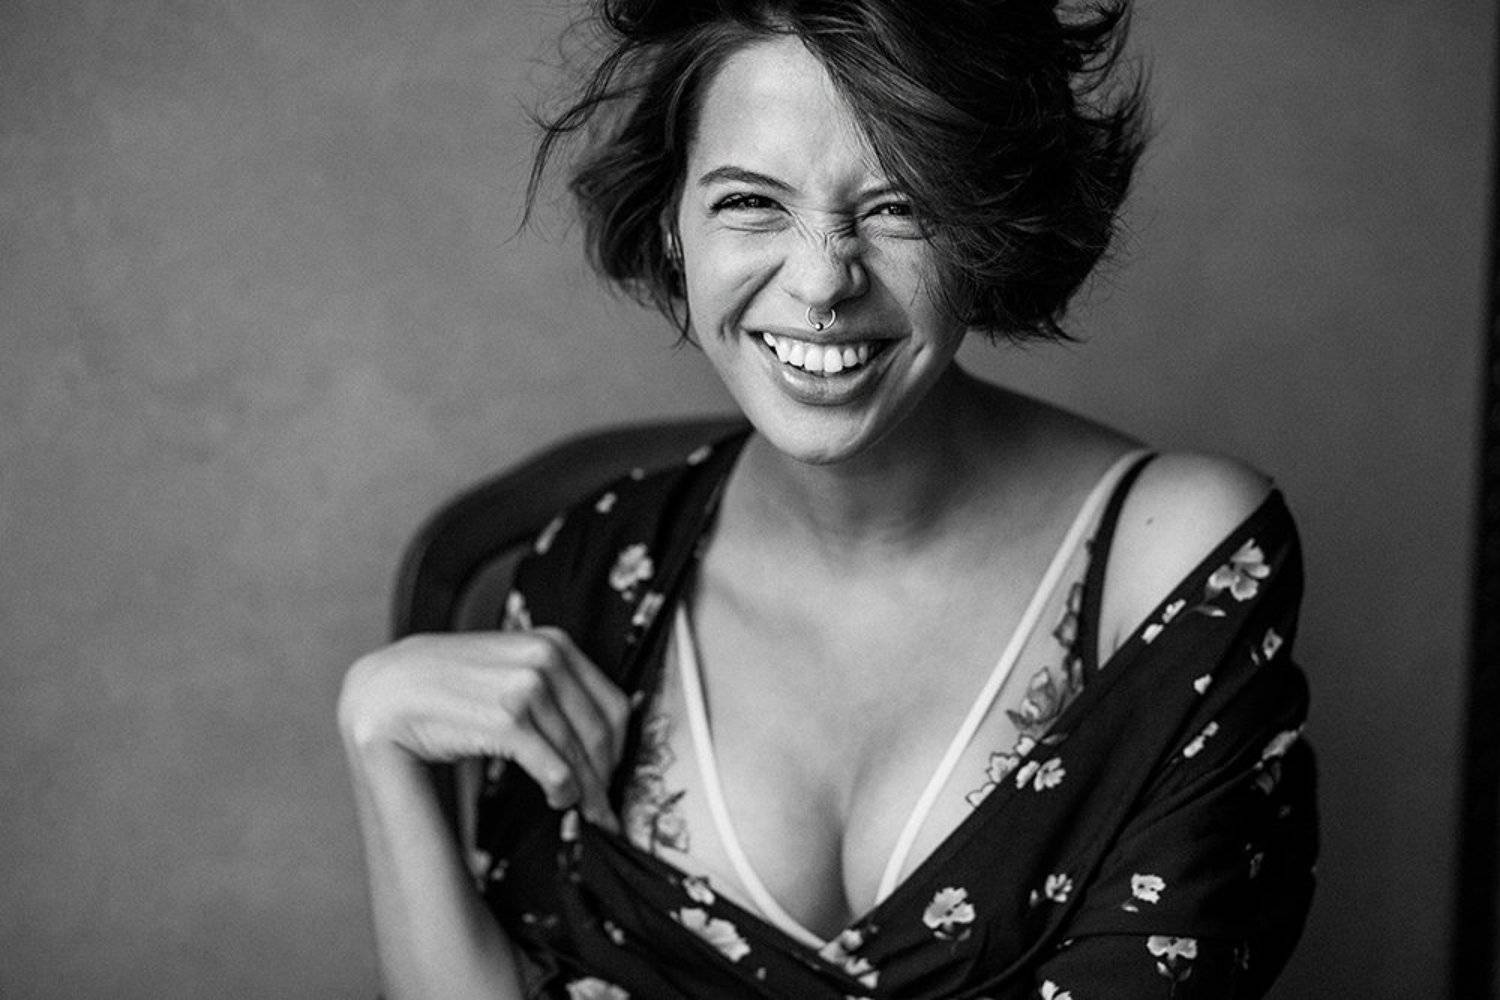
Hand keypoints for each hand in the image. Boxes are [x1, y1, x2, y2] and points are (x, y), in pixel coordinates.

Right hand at [338, 628, 628, 828]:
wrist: (381, 697)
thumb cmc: (446, 696)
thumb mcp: (504, 677)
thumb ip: (550, 689)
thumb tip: (610, 739)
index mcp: (550, 642)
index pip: (611, 702)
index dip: (621, 748)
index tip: (616, 778)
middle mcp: (540, 656)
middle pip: (600, 730)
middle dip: (606, 776)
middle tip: (606, 811)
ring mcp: (520, 684)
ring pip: (578, 751)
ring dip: (586, 789)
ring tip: (579, 808)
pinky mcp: (499, 717)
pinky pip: (551, 764)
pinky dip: (563, 789)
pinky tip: (557, 799)